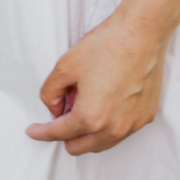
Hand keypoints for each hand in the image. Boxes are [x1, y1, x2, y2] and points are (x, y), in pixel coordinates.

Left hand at [25, 9, 168, 154]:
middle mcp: (113, 129)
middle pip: (78, 147)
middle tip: (64, 109)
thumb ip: (50, 93)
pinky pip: (121, 131)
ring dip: (88, 132)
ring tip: (86, 102)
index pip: (58, 134)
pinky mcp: (146, 116)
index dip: (41, 132)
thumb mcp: (65, 66)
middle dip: (65, 134)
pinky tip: (106, 101)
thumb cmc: (106, 46)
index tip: (33, 131)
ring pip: (101, 143)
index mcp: (90, 118)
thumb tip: (54, 109)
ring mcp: (132, 125)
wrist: (142, 32)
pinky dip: (109, 124)